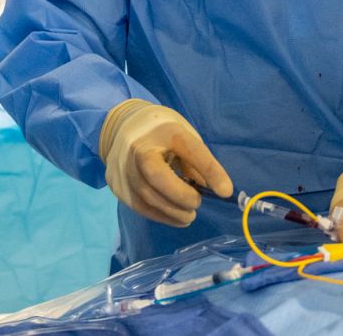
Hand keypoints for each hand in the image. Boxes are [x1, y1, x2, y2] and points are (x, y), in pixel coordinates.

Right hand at [99, 99, 233, 227]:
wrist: (120, 127)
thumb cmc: (161, 133)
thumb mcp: (183, 135)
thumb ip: (198, 161)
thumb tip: (215, 191)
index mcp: (163, 130)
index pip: (189, 148)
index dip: (209, 170)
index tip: (225, 192)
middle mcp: (139, 147)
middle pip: (158, 176)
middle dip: (182, 197)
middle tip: (197, 204)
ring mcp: (123, 167)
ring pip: (147, 197)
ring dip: (173, 212)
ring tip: (188, 215)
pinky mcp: (116, 184)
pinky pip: (140, 206)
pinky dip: (160, 216)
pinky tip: (173, 216)